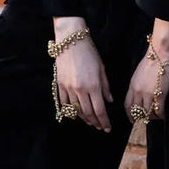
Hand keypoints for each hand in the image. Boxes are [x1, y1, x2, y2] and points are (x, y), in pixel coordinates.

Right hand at [53, 17, 112, 131]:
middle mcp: (80, 89)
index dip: (104, 121)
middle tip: (99, 127)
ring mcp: (68, 88)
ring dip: (83, 118)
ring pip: (76, 110)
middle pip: (88, 113)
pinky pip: (64, 103)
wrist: (71, 40)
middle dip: (95, 122)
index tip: (107, 128)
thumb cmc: (89, 52)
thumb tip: (109, 101)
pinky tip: (74, 115)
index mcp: (93, 85)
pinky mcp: (60, 85)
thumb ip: (105, 86)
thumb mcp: (101, 68)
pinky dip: (69, 111)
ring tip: (89, 121)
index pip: (100, 110)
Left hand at [124, 17, 168, 121]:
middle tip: (145, 121)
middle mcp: (138, 91)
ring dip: (152, 117)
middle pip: (136, 111)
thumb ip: (138, 83)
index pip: (127, 104)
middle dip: (140, 118)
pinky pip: (159, 111)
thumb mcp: (139, 72)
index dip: (129, 114)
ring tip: (156, 117)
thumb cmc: (152, 59)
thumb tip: (141, 90)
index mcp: (132, 85)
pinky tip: (163, 115)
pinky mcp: (159, 95)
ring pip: (147, 113)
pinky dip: (161, 115)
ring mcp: (148, 94)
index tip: (133, 118)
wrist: (160, 53)